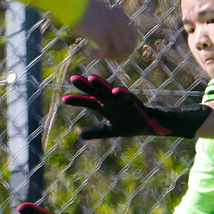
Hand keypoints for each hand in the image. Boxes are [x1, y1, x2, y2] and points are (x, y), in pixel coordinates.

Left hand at [61, 74, 211, 138]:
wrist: (149, 125)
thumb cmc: (129, 124)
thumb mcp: (110, 130)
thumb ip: (97, 131)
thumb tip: (80, 135)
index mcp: (104, 106)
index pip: (88, 102)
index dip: (77, 100)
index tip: (64, 100)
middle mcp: (111, 100)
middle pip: (96, 91)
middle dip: (85, 85)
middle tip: (73, 78)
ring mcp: (122, 99)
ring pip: (109, 90)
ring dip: (101, 84)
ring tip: (91, 78)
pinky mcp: (134, 101)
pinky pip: (127, 96)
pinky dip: (122, 93)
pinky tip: (117, 91)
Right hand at [73, 0, 137, 59]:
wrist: (70, 2)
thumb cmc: (79, 7)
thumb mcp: (98, 11)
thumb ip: (106, 20)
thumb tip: (108, 35)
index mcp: (120, 14)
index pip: (133, 37)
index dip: (126, 48)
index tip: (113, 51)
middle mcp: (119, 21)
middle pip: (130, 47)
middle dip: (119, 55)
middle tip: (105, 55)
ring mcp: (112, 27)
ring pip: (121, 52)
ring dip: (110, 57)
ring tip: (97, 54)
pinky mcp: (102, 34)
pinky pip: (106, 53)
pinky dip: (97, 56)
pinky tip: (88, 54)